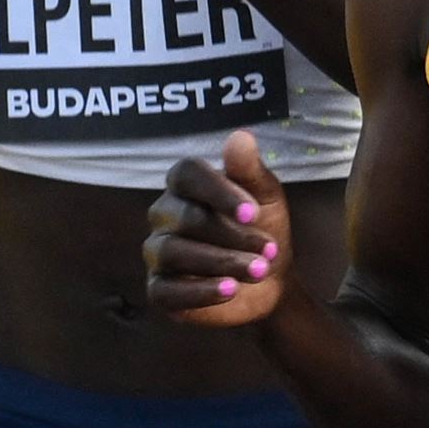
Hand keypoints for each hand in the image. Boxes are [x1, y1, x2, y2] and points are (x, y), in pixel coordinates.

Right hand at [146, 130, 289, 325]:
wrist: (270, 279)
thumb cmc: (262, 227)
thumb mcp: (265, 197)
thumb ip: (250, 169)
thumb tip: (241, 136)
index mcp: (186, 184)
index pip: (187, 173)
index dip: (218, 192)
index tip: (253, 213)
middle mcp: (164, 214)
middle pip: (186, 217)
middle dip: (231, 234)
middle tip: (269, 249)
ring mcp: (158, 252)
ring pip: (174, 252)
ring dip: (220, 262)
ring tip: (258, 270)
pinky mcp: (158, 289)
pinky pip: (165, 290)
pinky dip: (200, 292)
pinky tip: (230, 290)